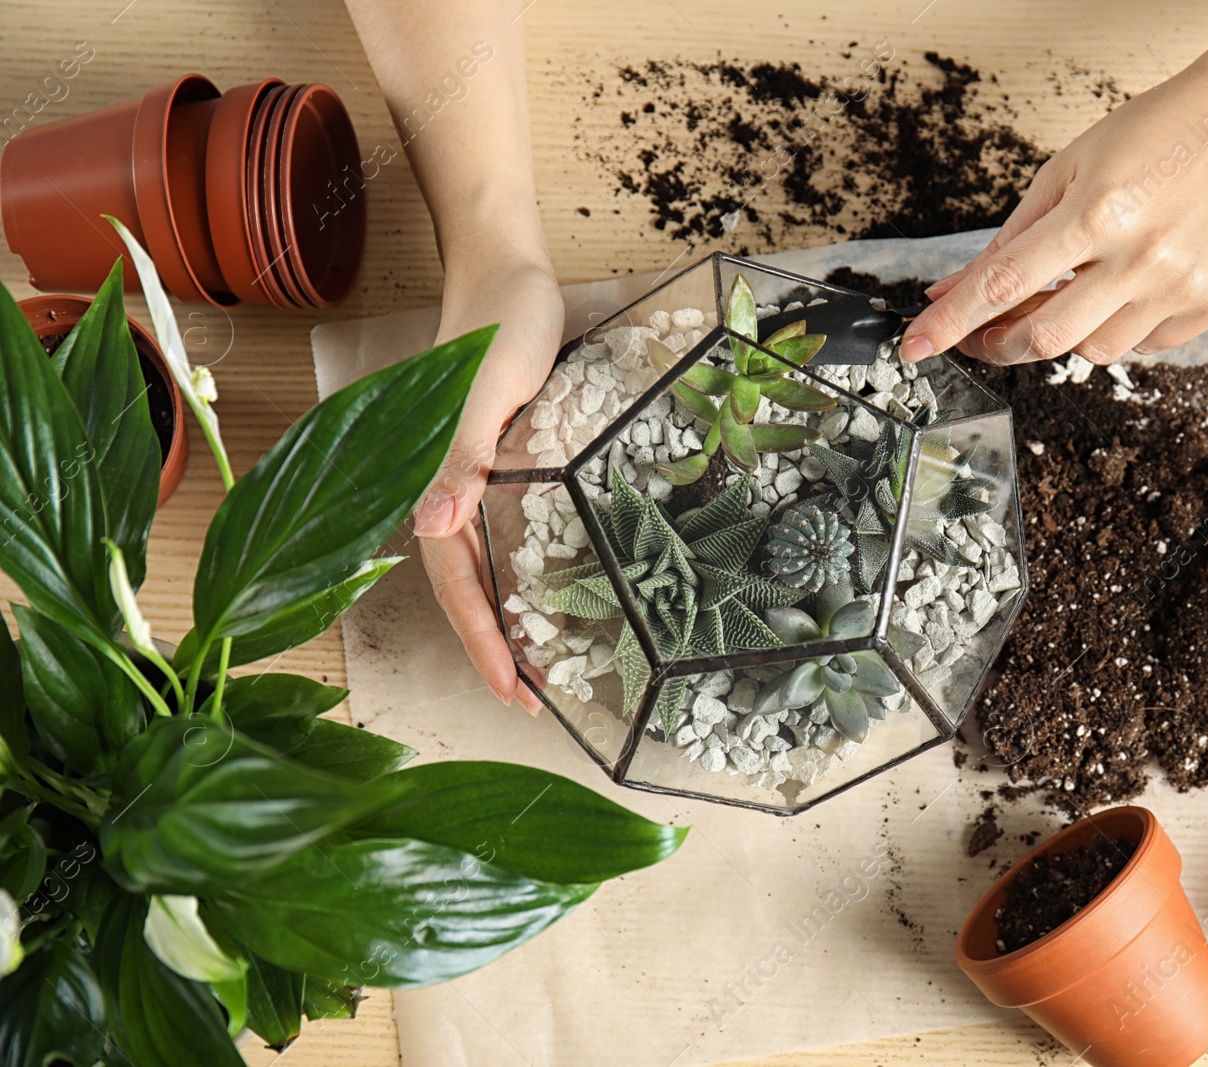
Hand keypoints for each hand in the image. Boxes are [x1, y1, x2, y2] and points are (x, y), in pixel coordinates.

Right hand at [413, 257, 563, 712]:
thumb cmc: (498, 323)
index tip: (515, 691)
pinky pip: (504, 532)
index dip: (482, 641)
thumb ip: (459, 456)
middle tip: (534, 701)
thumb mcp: (483, 389)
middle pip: (465, 588)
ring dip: (505, 619)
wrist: (506, 268)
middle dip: (494, 649)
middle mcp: (451, 489)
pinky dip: (520, 573)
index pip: (455, 583)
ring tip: (540, 667)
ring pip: (482, 566)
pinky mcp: (501, 462)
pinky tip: (544, 593)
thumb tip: (433, 527)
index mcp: (438, 481)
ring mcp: (475, 478)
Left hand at [899, 68, 1207, 367]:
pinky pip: (1144, 347)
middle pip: (1044, 337)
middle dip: (1001, 343)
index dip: (950, 321)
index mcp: (1096, 212)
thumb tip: (953, 288)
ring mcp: (1179, 286)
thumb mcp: (1067, 169)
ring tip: (1074, 293)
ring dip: (1066, 334)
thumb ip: (1009, 239)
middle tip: (986, 333)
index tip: (914, 345)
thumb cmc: (1157, 132)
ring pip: (1093, 352)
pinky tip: (1124, 291)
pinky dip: (1119, 329)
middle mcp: (1140, 255)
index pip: (1002, 284)